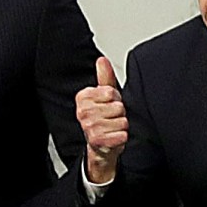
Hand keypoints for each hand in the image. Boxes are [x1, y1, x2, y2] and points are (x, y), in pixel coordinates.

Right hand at [75, 57, 126, 183]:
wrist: (100, 146)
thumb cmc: (103, 119)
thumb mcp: (104, 96)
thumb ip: (104, 77)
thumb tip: (102, 60)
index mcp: (83, 98)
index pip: (111, 92)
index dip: (115, 99)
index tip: (109, 104)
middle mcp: (83, 112)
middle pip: (118, 107)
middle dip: (119, 113)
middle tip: (111, 118)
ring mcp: (90, 127)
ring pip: (122, 121)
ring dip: (121, 126)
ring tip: (113, 128)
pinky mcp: (98, 141)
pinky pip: (123, 134)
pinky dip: (122, 137)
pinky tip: (114, 137)